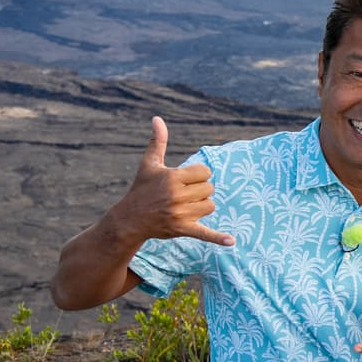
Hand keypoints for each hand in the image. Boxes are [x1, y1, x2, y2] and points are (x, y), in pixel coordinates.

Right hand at [115, 116, 233, 245]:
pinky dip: (218, 238)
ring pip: (210, 206)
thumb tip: (157, 119)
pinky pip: (205, 233)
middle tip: (183, 195)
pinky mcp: (182, 229)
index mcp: (172, 177)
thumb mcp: (149, 164)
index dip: (198, 175)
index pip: (205, 172)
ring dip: (202, 206)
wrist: (130, 219)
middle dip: (200, 191)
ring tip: (185, 207)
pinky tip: (231, 242)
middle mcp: (177, 195)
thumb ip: (158, 141)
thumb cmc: (141, 188)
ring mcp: (180, 213)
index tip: (185, 180)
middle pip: (210, 189)